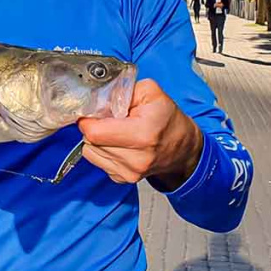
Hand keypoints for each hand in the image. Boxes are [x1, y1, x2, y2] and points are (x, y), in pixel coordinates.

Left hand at [77, 79, 202, 191]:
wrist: (183, 149)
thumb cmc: (167, 119)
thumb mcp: (151, 92)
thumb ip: (121, 90)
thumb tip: (97, 98)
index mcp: (142, 134)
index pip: (94, 132)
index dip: (88, 119)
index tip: (94, 111)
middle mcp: (136, 159)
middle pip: (90, 141)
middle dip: (94, 126)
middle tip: (108, 118)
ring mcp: (129, 172)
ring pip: (90, 152)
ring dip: (97, 139)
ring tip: (116, 130)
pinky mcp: (123, 179)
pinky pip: (98, 161)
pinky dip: (102, 150)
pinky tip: (118, 143)